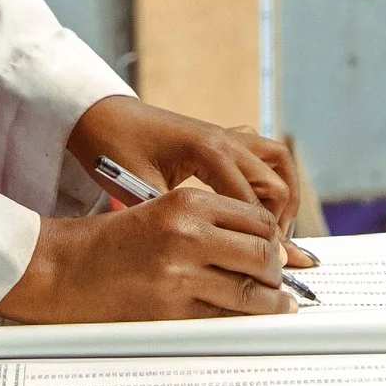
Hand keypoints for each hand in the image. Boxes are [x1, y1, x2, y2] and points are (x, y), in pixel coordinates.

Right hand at [0, 189, 295, 323]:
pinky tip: (250, 322)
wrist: (61, 268)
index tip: (283, 254)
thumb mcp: (160, 213)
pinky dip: (244, 322)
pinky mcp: (169, 310)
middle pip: (263, 254)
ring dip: (272, 302)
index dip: (277, 240)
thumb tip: (264, 249)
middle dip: (279, 271)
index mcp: (186, 203)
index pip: (257, 219)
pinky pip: (224, 319)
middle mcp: (187, 234)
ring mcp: (179, 274)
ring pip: (251, 291)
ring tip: (279, 306)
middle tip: (281, 282)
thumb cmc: (111, 242)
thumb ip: (207, 224)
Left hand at [65, 98, 316, 266]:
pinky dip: (272, 175)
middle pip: (275, 185)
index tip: (266, 270)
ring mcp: (226, 134)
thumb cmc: (114, 149)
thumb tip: (201, 257)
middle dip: (278, 224)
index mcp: (207, 152)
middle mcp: (224, 139)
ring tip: (277, 230)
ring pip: (278, 163)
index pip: (251, 203)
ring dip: (283, 196)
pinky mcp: (221, 135)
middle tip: (271, 258)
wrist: (101, 115)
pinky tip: (260, 201)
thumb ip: (172, 220)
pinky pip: (263, 151)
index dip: (262, 241)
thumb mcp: (138, 191)